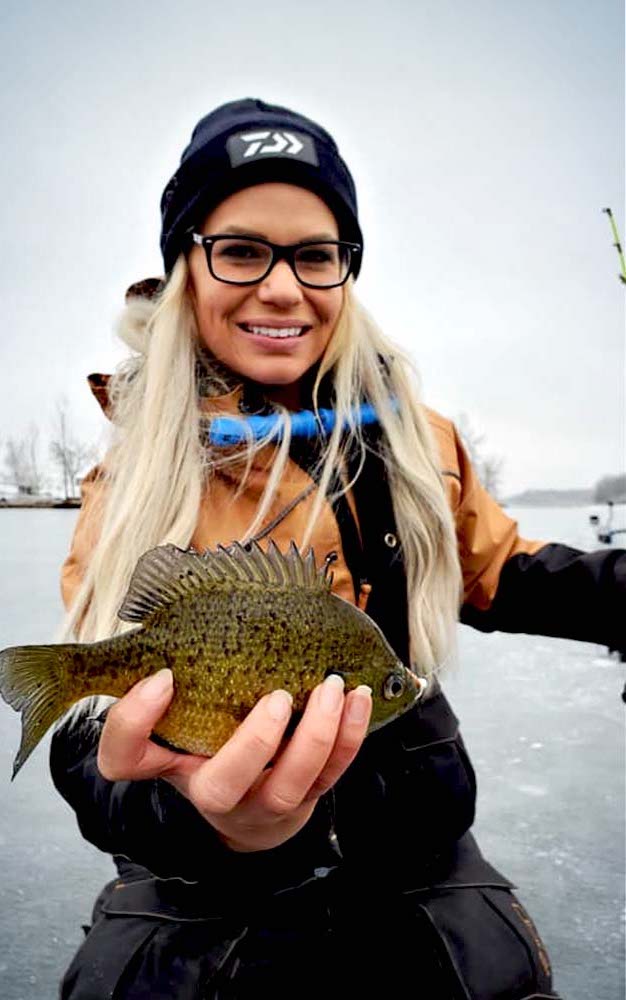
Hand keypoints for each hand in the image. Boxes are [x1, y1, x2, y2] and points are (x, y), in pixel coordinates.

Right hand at [97, 669, 371, 852]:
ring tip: (331, 686)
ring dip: (315, 736)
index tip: (163, 675)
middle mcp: (211, 788)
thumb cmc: (210, 731)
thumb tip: (182, 589)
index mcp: (168, 759)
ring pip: (286, 787)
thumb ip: (170, 663)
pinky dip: (349, 735)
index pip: (125, 756)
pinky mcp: (305, 797)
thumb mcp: (182, 705)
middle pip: (220, 786)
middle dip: (252, 744)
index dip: (134, 720)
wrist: (253, 801)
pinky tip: (357, 696)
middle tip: (276, 698)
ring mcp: (260, 800)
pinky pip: (331, 775)